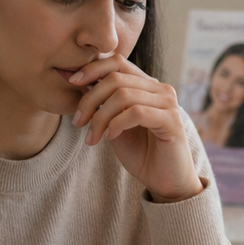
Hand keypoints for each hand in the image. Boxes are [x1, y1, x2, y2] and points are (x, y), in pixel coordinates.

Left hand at [68, 55, 203, 201]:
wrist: (165, 182)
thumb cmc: (141, 153)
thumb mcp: (115, 124)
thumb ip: (104, 104)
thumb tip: (77, 83)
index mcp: (146, 86)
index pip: (117, 62)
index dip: (92, 68)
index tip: (71, 82)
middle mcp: (160, 89)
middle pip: (116, 78)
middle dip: (90, 99)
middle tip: (77, 122)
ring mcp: (168, 103)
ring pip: (123, 95)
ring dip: (100, 117)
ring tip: (91, 137)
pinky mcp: (172, 121)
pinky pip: (136, 113)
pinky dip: (116, 124)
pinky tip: (109, 137)